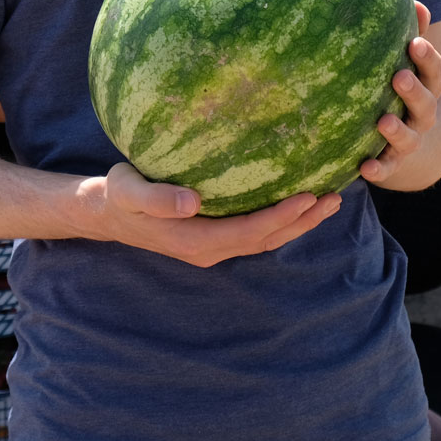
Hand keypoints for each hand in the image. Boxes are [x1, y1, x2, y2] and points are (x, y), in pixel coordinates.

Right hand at [80, 163, 341, 267]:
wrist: (106, 212)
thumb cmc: (118, 195)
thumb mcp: (130, 191)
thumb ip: (157, 198)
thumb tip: (192, 203)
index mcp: (196, 241)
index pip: (249, 232)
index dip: (280, 217)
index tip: (307, 195)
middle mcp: (211, 249)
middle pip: (267, 239)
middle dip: (302, 221)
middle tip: (334, 196)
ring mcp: (214, 246)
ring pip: (265, 239)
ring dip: (298, 223)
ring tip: (329, 201)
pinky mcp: (214, 236)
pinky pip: (255, 232)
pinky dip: (280, 219)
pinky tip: (296, 200)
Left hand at [361, 1, 440, 186]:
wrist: (421, 147)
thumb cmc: (407, 91)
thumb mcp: (413, 65)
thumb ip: (414, 35)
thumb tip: (417, 2)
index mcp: (427, 87)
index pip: (432, 71)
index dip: (425, 57)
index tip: (414, 43)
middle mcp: (423, 114)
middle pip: (425, 102)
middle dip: (413, 90)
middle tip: (398, 77)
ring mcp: (411, 140)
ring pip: (408, 137)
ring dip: (397, 130)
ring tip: (383, 121)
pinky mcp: (394, 163)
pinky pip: (388, 168)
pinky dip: (379, 169)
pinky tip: (364, 167)